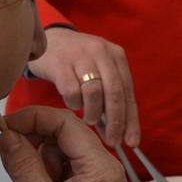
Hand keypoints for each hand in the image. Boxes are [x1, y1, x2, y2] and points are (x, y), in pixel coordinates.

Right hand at [0, 106, 126, 181]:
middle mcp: (103, 173)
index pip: (68, 124)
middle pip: (64, 135)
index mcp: (102, 170)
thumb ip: (23, 163)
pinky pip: (59, 172)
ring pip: (59, 152)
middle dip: (33, 137)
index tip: (4, 123)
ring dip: (35, 156)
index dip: (34, 118)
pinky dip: (39, 172)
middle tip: (5, 148)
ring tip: (20, 179)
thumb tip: (6, 133)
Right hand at [26, 27, 139, 147]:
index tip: (132, 142)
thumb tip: (118, 134)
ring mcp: (80, 56)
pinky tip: (72, 103)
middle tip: (112, 140)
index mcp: (116, 56)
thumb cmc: (78, 62)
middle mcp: (101, 52)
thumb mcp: (98, 72)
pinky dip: (74, 103)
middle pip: (115, 92)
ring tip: (89, 119)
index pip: (128, 92)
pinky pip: (71, 91)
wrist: (50, 40)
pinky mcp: (60, 63)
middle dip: (116, 121)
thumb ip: (108, 99)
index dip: (131, 120)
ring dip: (93, 112)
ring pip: (94, 92)